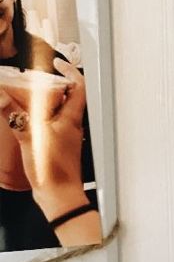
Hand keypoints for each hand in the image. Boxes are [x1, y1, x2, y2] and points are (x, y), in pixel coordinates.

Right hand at [0, 58, 101, 243]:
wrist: (60, 198)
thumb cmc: (53, 172)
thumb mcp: (31, 138)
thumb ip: (16, 116)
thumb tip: (3, 97)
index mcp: (70, 119)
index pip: (78, 87)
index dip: (70, 71)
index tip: (57, 63)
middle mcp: (71, 126)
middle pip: (67, 97)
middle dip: (52, 85)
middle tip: (36, 78)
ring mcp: (66, 137)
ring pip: (58, 111)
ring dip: (45, 102)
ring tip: (28, 96)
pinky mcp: (58, 148)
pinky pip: (50, 126)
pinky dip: (39, 118)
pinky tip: (27, 121)